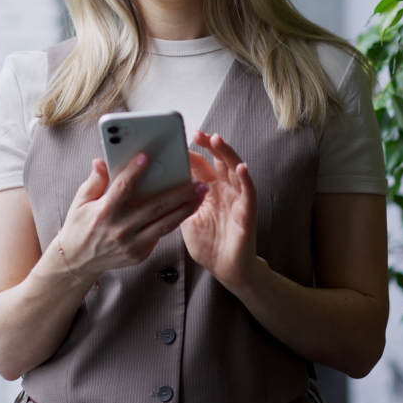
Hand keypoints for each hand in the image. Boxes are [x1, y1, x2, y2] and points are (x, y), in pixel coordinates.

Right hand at [58, 155, 207, 285]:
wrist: (78, 262)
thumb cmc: (80, 226)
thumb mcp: (80, 202)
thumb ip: (94, 181)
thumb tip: (101, 161)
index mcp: (104, 212)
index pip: (122, 189)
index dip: (133, 172)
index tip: (146, 157)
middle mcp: (120, 229)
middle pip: (154, 207)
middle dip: (179, 193)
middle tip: (197, 181)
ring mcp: (132, 244)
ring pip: (164, 223)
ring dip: (186, 208)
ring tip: (201, 195)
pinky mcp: (140, 254)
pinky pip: (160, 234)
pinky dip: (175, 221)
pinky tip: (187, 209)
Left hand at [181, 131, 257, 287]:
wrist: (225, 269)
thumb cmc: (207, 244)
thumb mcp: (185, 220)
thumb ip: (176, 202)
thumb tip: (153, 188)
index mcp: (208, 190)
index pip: (200, 165)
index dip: (191, 152)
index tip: (177, 141)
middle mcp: (224, 190)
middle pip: (218, 160)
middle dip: (208, 145)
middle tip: (196, 133)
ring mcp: (237, 198)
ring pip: (234, 169)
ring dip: (227, 154)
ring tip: (216, 139)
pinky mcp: (247, 211)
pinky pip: (249, 191)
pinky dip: (246, 178)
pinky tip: (241, 167)